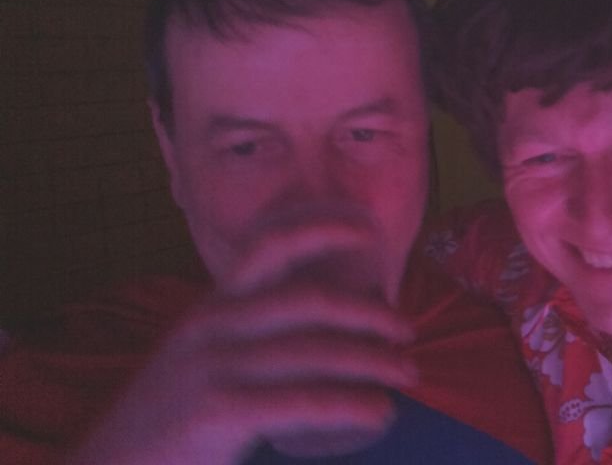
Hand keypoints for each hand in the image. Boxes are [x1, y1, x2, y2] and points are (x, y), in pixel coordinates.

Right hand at [69, 218, 416, 464]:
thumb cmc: (170, 416)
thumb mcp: (201, 358)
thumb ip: (250, 335)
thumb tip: (327, 330)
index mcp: (213, 306)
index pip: (269, 244)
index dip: (322, 227)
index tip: (369, 228)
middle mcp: (213, 324)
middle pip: (309, 300)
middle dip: (369, 312)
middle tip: (408, 330)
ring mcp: (214, 366)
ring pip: (315, 351)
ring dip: (374, 361)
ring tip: (408, 373)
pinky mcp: (219, 410)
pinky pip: (304, 401)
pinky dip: (351, 404)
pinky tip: (379, 411)